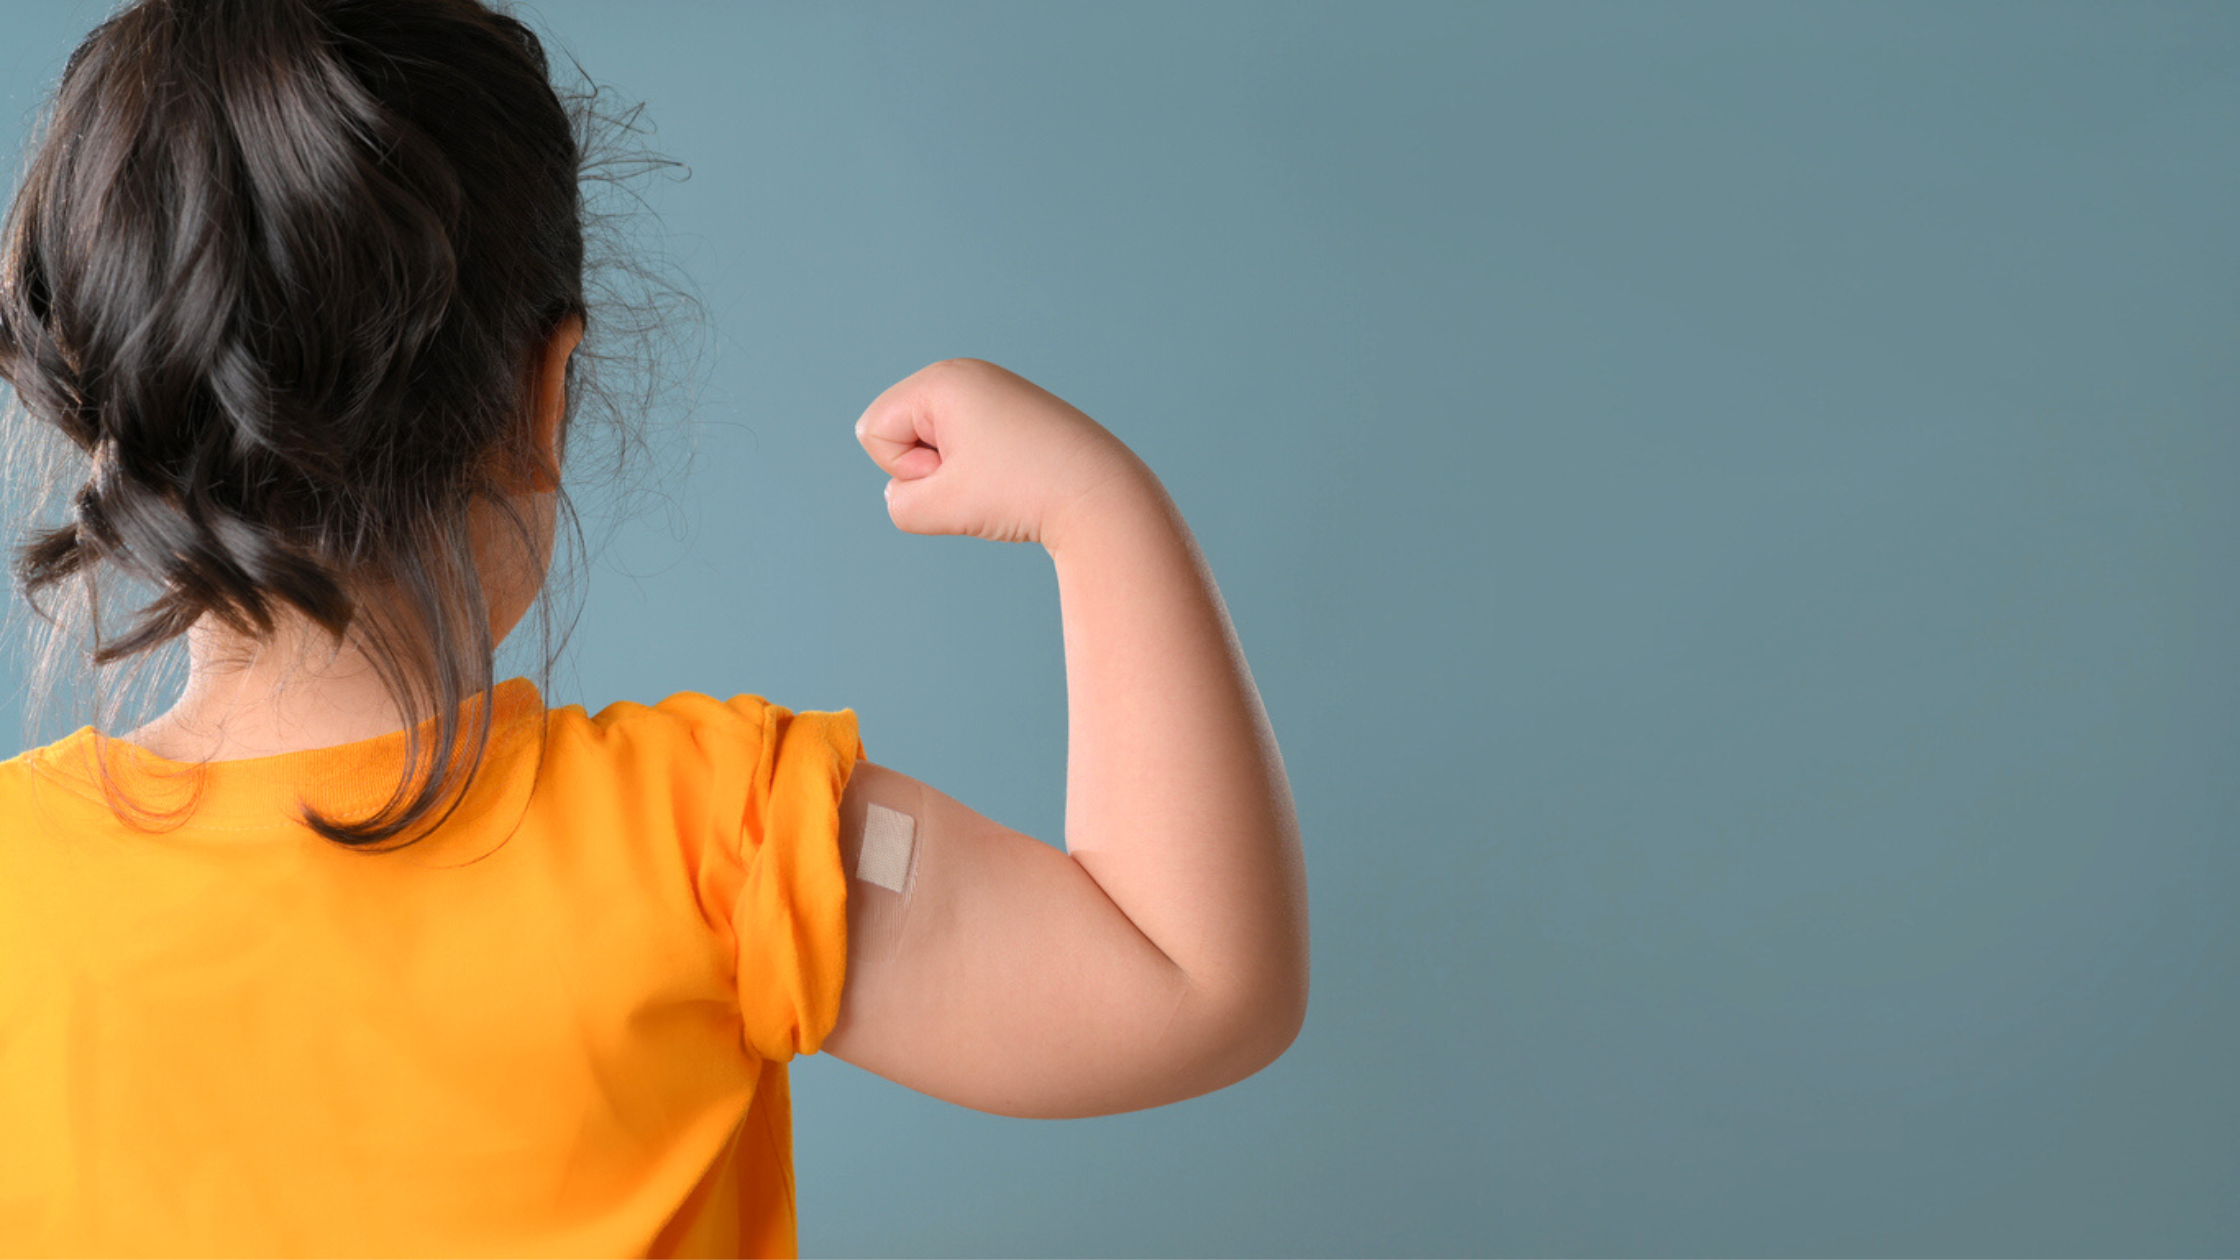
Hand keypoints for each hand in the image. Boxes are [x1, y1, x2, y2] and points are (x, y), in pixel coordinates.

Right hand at [854, 358, 1148, 549]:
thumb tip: (909, 494)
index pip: (874, 429)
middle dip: (928, 469)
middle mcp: (968, 375)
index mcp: (943, 378)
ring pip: (936, 447)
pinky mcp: (1016, 417)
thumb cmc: (1023, 494)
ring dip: (956, 477)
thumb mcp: (939, 508)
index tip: (957, 474)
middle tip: (984, 480)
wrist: (1104, 497)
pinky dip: (983, 475)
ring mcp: (995, 393)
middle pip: (902, 433)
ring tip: (1004, 481)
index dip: (905, 468)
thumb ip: (900, 503)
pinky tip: (1019, 480)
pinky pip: (968, 451)